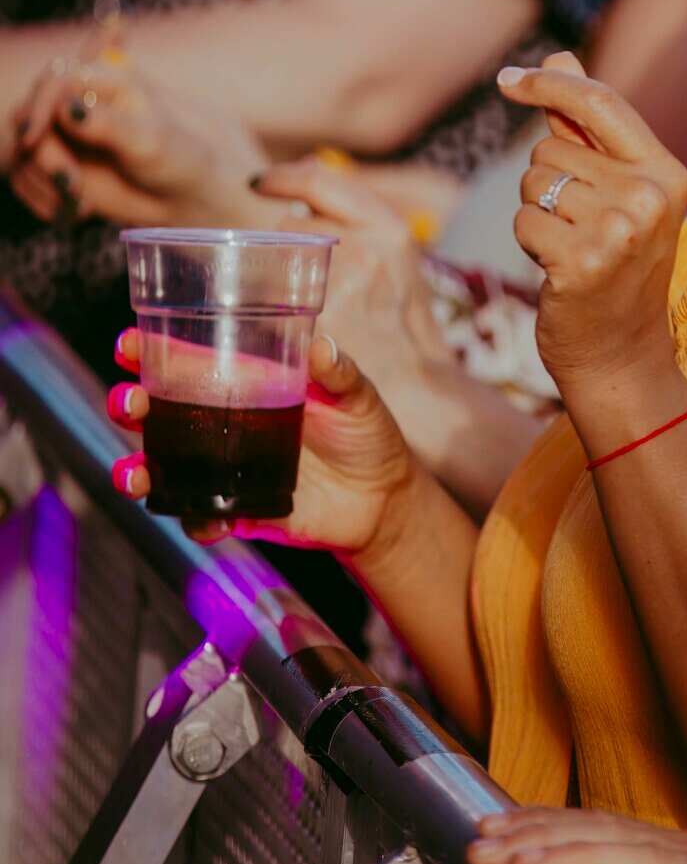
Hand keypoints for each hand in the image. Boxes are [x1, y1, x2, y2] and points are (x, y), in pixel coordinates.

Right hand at [10, 57, 266, 228]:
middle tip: (72, 185)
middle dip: (43, 154)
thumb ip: (108, 124)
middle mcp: (78, 99)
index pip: (55, 80)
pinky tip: (78, 211)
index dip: (39, 107)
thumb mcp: (149, 142)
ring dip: (44, 182)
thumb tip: (68, 109)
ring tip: (81, 204)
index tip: (33, 139)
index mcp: (105, 78)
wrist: (182, 195)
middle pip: (29, 115)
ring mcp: (63, 131)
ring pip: (24, 150)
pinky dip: (43, 198)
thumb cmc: (177, 159)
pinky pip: (25, 177)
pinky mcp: (56, 161)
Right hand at [109, 326, 414, 556]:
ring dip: (135, 469)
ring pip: (161, 467)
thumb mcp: (357, 396)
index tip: (128, 343)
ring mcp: (224, 468)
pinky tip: (207, 520)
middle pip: (158, 411)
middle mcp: (224, 423)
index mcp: (246, 383)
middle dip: (130, 404)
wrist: (382, 499)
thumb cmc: (365, 433)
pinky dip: (194, 520)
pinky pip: (200, 517)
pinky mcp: (237, 510)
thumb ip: (338, 374)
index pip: (188, 361)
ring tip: (133, 473)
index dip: (151, 349)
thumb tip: (320, 347)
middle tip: (130, 403)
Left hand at [249, 158, 450, 381]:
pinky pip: (269, 302)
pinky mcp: (313, 326)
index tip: (259, 182)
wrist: (420, 389)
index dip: (284, 177)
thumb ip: (359, 221)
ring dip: (272, 276)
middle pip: (289, 224)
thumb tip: (303, 183)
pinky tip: (273, 322)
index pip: (320, 182)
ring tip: (294, 305)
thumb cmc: (404, 326)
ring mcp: (338, 288)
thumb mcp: (398, 259)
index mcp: (391, 230)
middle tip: (292, 274)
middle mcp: (365, 251)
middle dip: (283, 243)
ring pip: (273, 261)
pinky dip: (266, 307)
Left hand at [500, 53, 686, 391]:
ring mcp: (620, 229)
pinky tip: (558, 272)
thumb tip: (556, 55)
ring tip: (570, 249)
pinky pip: (524, 222)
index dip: (550, 83)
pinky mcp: (584, 261)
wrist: (621, 357)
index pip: (600, 102)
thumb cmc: (615, 268)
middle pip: (552, 148)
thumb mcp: (616, 194)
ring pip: (533, 183)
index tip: (508, 80)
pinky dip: (528, 246)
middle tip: (578, 229)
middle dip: (547, 183)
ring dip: (536, 215)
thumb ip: (586, 127)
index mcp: (665, 171)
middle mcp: (650, 195)